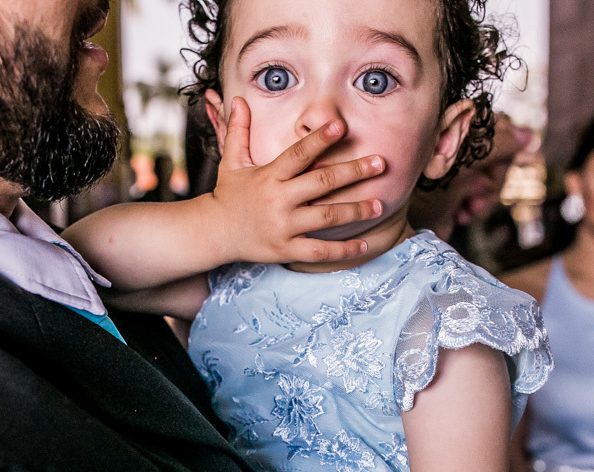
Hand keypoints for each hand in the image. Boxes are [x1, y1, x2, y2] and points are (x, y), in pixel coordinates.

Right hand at [204, 97, 385, 264]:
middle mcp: (278, 200)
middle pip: (321, 183)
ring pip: (326, 217)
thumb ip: (238, 130)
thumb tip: (240, 99)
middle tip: (380, 163)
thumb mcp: (231, 162)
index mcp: (269, 176)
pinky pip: (319, 251)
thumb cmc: (228, 195)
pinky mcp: (286, 249)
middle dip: (353, 172)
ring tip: (379, 205)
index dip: (319, 139)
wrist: (214, 233)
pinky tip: (364, 244)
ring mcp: (283, 227)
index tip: (341, 127)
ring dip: (356, 210)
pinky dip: (343, 250)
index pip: (298, 154)